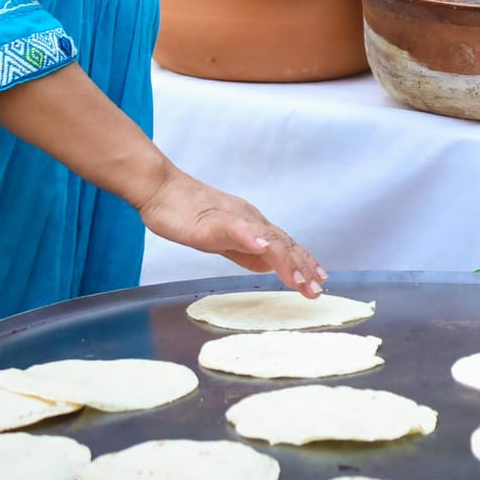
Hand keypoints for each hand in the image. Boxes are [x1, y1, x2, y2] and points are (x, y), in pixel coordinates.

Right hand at [140, 171, 327, 297]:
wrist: (161, 189)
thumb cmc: (185, 213)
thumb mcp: (222, 239)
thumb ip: (244, 251)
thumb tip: (267, 264)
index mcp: (252, 225)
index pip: (284, 245)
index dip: (303, 262)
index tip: (318, 281)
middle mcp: (249, 218)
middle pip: (282, 243)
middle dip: (302, 267)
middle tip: (317, 290)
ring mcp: (233, 217)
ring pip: (266, 238)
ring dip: (286, 259)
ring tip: (299, 279)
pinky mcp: (213, 219)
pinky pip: (237, 228)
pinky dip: (253, 239)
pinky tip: (264, 249)